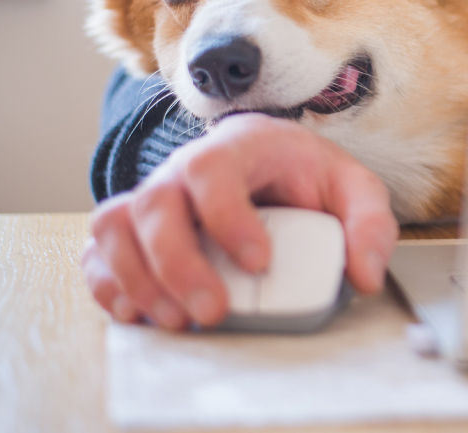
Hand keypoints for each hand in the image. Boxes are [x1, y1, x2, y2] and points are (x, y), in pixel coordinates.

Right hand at [82, 113, 397, 328]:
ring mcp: (155, 195)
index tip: (259, 262)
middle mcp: (186, 168)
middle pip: (155, 203)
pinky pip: (98, 249)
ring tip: (176, 320)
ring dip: (136, 278)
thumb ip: (369, 223)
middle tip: (212, 311)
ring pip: (116, 226)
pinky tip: (136, 311)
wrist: (271, 159)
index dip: (227, 218)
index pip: (214, 170)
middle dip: (177, 264)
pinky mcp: (136, 227)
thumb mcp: (353, 187)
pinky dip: (107, 282)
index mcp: (240, 147)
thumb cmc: (306, 172)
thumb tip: (367, 276)